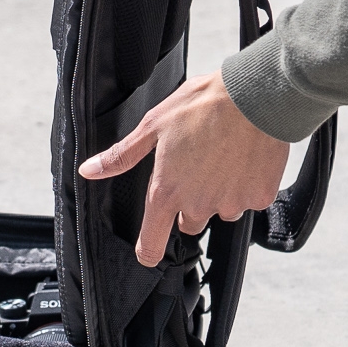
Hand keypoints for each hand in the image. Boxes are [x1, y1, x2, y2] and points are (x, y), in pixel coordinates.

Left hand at [77, 69, 291, 267]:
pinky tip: (245, 159)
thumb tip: (88, 171)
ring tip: (223, 158)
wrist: (255, 95)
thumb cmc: (203, 105)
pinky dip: (247, 185)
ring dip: (220, 193)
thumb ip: (121, 156)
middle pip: (189, 222)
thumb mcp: (153, 125)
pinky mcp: (259, 197)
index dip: (148, 250)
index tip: (148, 252)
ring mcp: (231, 203)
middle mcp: (198, 204)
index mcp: (168, 191)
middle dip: (191, 203)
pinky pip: (250, 200)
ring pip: (221, 210)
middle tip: (197, 169)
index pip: (152, 242)